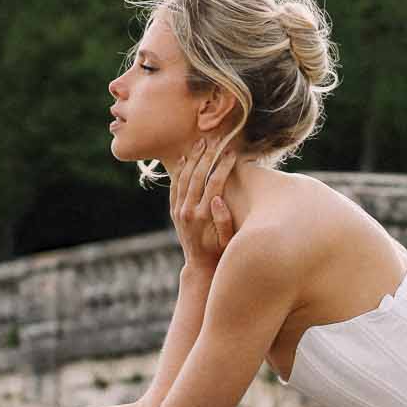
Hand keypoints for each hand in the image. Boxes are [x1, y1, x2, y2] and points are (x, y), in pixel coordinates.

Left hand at [170, 137, 236, 271]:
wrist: (199, 265)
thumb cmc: (220, 252)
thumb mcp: (228, 241)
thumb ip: (224, 221)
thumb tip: (218, 200)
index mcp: (204, 216)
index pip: (214, 184)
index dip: (223, 166)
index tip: (232, 154)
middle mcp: (188, 211)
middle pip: (198, 175)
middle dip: (208, 156)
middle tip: (216, 140)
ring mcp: (179, 210)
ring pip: (184, 177)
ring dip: (193, 158)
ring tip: (201, 142)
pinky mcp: (174, 210)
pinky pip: (175, 186)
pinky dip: (179, 170)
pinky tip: (185, 158)